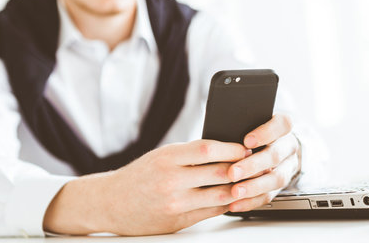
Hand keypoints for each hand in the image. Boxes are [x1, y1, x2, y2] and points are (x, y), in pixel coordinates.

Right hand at [43, 140, 248, 235]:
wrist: (111, 202)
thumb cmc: (138, 176)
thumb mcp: (160, 155)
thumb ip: (189, 153)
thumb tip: (224, 149)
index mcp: (167, 158)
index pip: (208, 149)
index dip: (232, 148)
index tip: (245, 147)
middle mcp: (171, 180)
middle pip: (219, 172)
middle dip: (243, 168)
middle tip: (258, 163)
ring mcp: (175, 203)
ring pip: (220, 195)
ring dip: (241, 188)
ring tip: (253, 181)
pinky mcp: (178, 221)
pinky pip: (211, 212)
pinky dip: (227, 204)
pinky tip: (236, 197)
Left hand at [226, 114, 300, 211]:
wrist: (271, 145)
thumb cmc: (254, 131)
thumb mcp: (251, 122)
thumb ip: (242, 125)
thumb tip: (224, 132)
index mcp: (283, 127)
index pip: (282, 125)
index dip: (266, 133)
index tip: (246, 141)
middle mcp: (288, 147)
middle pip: (276, 155)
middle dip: (253, 165)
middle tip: (233, 172)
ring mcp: (287, 167)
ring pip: (276, 178)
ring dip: (254, 187)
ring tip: (235, 191)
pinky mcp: (280, 186)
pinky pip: (269, 195)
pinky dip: (251, 201)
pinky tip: (236, 203)